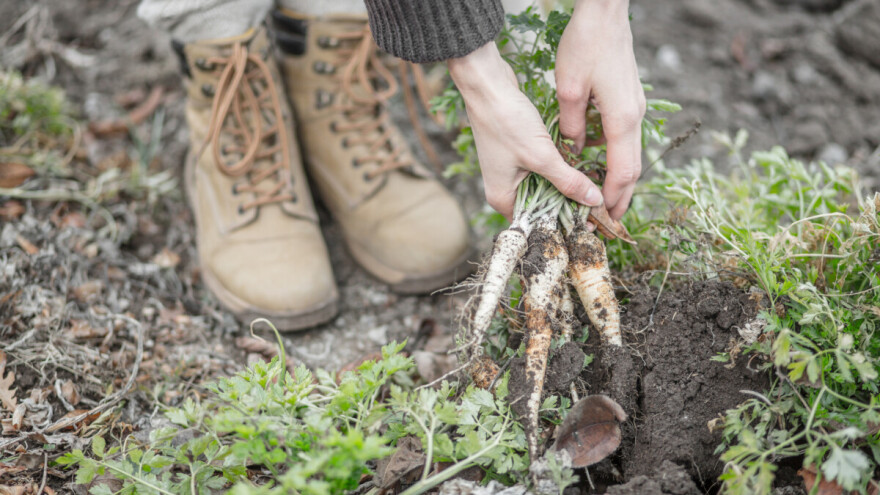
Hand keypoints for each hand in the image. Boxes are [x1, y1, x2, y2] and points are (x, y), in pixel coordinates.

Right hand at [448, 43, 602, 219]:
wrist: (487, 86)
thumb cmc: (506, 122)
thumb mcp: (541, 156)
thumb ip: (568, 181)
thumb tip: (594, 200)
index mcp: (502, 198)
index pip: (537, 222)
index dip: (565, 223)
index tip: (592, 222)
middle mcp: (505, 188)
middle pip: (542, 205)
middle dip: (569, 202)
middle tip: (598, 202)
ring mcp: (510, 171)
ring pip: (545, 185)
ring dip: (566, 183)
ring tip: (594, 185)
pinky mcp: (518, 154)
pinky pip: (542, 168)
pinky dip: (559, 167)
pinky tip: (579, 164)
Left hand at [556, 0, 645, 219]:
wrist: (606, 11)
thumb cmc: (586, 45)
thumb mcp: (569, 89)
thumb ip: (571, 126)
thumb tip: (571, 151)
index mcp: (622, 119)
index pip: (622, 171)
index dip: (612, 198)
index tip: (602, 219)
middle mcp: (635, 116)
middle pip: (632, 168)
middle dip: (620, 196)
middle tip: (606, 221)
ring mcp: (635, 107)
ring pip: (629, 153)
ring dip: (617, 178)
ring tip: (599, 199)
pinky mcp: (629, 99)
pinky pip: (623, 137)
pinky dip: (613, 157)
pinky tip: (595, 164)